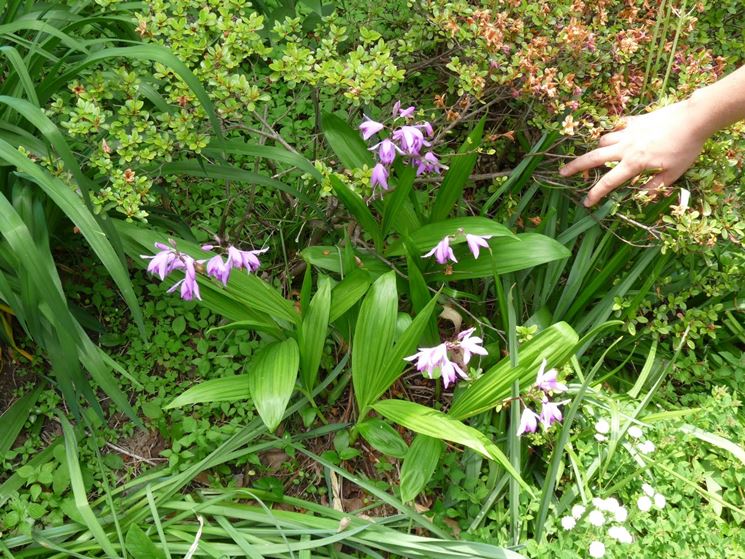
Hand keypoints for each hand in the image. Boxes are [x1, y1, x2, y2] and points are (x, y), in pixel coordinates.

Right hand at [560, 100, 707, 206]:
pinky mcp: (634, 121)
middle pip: (593, 158)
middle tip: (562, 172)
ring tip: (597, 156)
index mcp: (634, 164)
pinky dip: (613, 134)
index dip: (595, 194)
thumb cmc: (685, 148)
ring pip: (603, 141)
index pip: (609, 182)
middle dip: (575, 166)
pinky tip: (617, 137)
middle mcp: (625, 148)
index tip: (586, 203)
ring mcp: (628, 132)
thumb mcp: (673, 174)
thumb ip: (654, 186)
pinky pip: (616, 128)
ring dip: (597, 150)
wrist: (693, 118)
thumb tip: (641, 194)